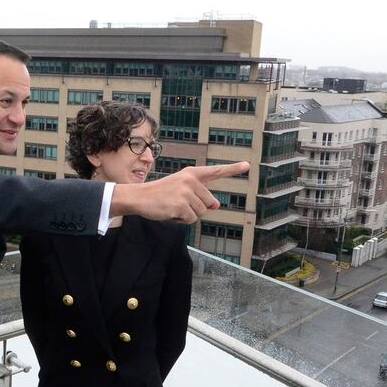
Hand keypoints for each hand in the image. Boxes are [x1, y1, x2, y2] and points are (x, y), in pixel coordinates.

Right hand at [111, 161, 250, 222]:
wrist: (139, 197)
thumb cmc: (160, 194)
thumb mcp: (181, 190)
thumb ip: (200, 195)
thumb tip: (216, 205)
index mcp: (191, 173)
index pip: (215, 171)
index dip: (233, 169)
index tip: (247, 165)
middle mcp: (191, 180)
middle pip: (208, 203)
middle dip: (196, 208)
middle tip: (177, 203)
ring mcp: (186, 192)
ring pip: (200, 213)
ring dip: (188, 215)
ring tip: (172, 207)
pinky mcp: (181, 204)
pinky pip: (191, 220)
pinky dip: (182, 220)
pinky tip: (170, 212)